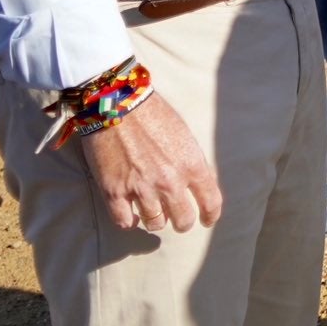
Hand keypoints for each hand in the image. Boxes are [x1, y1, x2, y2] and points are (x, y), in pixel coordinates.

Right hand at [77, 91, 222, 233]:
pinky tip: (130, 213)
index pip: (211, 201)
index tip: (207, 220)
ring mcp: (142, 188)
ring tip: (151, 211)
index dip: (211, 215)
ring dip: (154, 219)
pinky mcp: (115, 191)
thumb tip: (195, 183)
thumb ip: (191, 161)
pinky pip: (125, 222)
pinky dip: (129, 220)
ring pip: (155, 223)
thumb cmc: (153, 113)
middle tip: (176, 218)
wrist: (117, 103)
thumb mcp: (184, 135)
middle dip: (181, 221)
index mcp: (192, 164)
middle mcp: (170, 181)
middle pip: (183, 220)